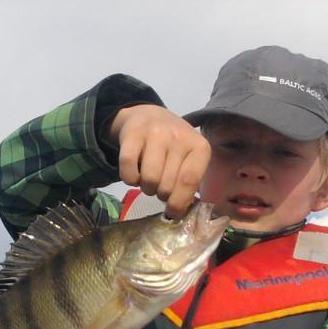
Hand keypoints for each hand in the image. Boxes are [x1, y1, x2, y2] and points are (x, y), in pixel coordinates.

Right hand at [110, 104, 210, 218]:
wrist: (148, 115)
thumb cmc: (173, 146)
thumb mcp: (188, 160)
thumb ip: (189, 184)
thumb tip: (179, 211)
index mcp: (199, 147)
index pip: (189, 181)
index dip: (179, 202)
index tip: (172, 212)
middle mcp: (178, 136)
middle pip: (166, 185)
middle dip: (161, 194)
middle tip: (160, 187)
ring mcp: (155, 133)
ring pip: (149, 179)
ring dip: (146, 188)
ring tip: (149, 180)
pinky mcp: (132, 135)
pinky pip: (128, 170)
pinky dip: (129, 180)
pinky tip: (134, 175)